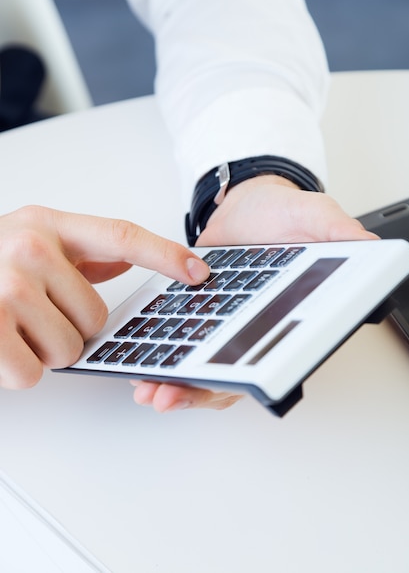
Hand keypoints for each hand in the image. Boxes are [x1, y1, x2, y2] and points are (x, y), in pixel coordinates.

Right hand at [0, 205, 208, 388]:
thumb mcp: (28, 238)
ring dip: (43, 350)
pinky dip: (18, 370)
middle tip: (35, 314)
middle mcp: (28, 248)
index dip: (166, 254)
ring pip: (68, 349)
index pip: (122, 235)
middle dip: (70, 329)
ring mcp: (5, 286)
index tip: (200, 272)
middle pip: (95, 318)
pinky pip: (33, 373)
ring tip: (12, 326)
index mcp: (47, 224)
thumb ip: (78, 251)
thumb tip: (126, 257)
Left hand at [133, 175, 377, 412]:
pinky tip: (140, 368)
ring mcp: (225, 326)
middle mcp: (256, 330)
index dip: (251, 378)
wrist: (244, 205)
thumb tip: (369, 246)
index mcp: (289, 317)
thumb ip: (337, 230)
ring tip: (150, 393)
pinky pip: (181, 345)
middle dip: (200, 390)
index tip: (226, 386)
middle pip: (232, 374)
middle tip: (168, 397)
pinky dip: (163, 359)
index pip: (274, 358)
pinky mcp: (199, 316)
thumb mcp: (314, 214)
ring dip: (176, 384)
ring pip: (204, 368)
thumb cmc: (281, 214)